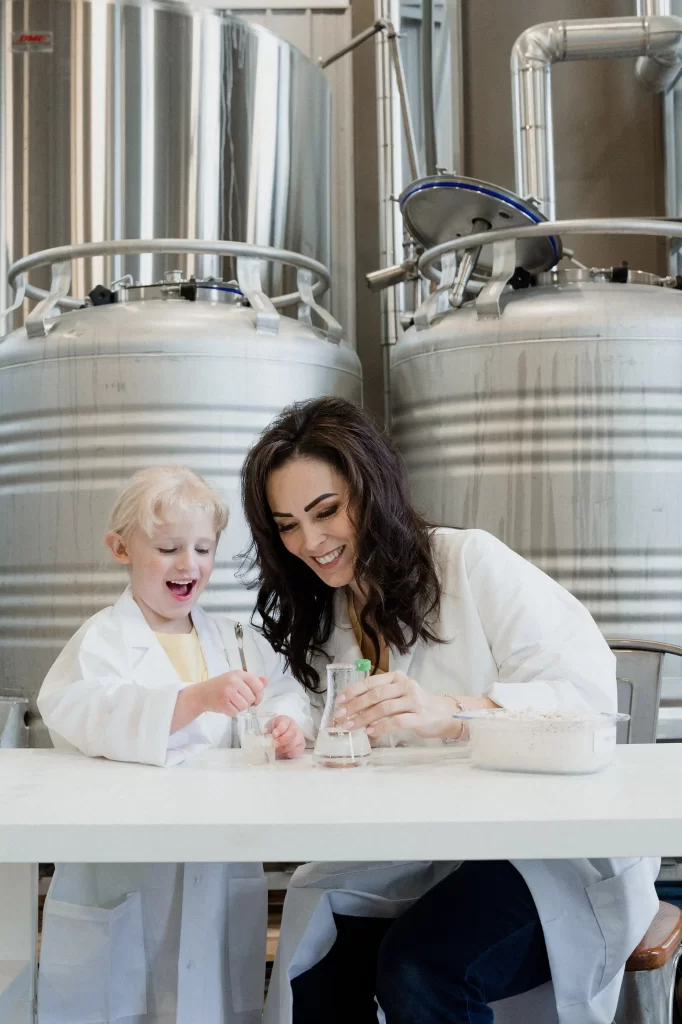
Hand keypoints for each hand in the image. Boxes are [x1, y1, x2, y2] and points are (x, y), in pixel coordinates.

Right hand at [200, 671, 265, 716]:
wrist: (201, 694)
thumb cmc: (220, 686)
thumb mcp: (236, 679)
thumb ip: (252, 680)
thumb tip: (267, 681)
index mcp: (239, 673)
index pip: (258, 685)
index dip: (259, 695)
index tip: (255, 698)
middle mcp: (234, 681)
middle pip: (252, 698)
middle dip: (248, 702)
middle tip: (238, 700)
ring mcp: (228, 692)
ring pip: (245, 706)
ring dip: (240, 708)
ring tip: (232, 703)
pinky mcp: (223, 703)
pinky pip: (236, 713)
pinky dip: (232, 712)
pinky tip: (226, 706)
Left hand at [270, 716, 305, 758]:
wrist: (282, 733)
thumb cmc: (275, 730)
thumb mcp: (269, 727)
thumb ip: (268, 731)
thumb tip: (269, 738)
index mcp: (286, 720)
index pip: (284, 724)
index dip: (279, 731)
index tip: (273, 735)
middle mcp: (295, 727)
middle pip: (291, 734)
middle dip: (281, 741)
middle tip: (274, 744)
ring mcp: (300, 736)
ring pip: (293, 744)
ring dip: (284, 748)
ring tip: (278, 749)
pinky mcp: (301, 745)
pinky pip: (297, 751)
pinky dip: (289, 753)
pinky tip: (284, 752)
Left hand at [333, 671, 465, 740]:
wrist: (442, 714)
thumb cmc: (415, 706)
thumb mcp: (397, 695)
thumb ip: (379, 698)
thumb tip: (350, 709)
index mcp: (396, 678)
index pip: (370, 682)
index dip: (353, 691)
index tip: (338, 701)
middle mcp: (405, 685)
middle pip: (375, 694)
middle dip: (355, 706)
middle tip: (340, 716)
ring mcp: (414, 700)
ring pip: (384, 707)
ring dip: (364, 718)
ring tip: (351, 726)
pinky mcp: (420, 716)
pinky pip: (397, 721)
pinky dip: (382, 727)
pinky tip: (371, 732)